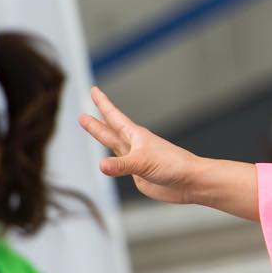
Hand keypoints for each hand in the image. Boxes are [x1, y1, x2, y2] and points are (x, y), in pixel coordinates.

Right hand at [79, 87, 203, 203]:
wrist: (189, 182)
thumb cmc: (174, 165)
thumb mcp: (143, 162)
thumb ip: (121, 165)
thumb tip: (101, 165)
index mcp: (136, 136)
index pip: (114, 116)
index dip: (103, 103)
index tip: (94, 90)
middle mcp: (134, 145)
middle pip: (110, 130)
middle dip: (96, 122)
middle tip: (82, 114)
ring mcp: (136, 159)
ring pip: (113, 145)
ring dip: (101, 136)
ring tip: (90, 127)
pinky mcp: (138, 173)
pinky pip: (119, 165)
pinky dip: (110, 162)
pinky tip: (107, 162)